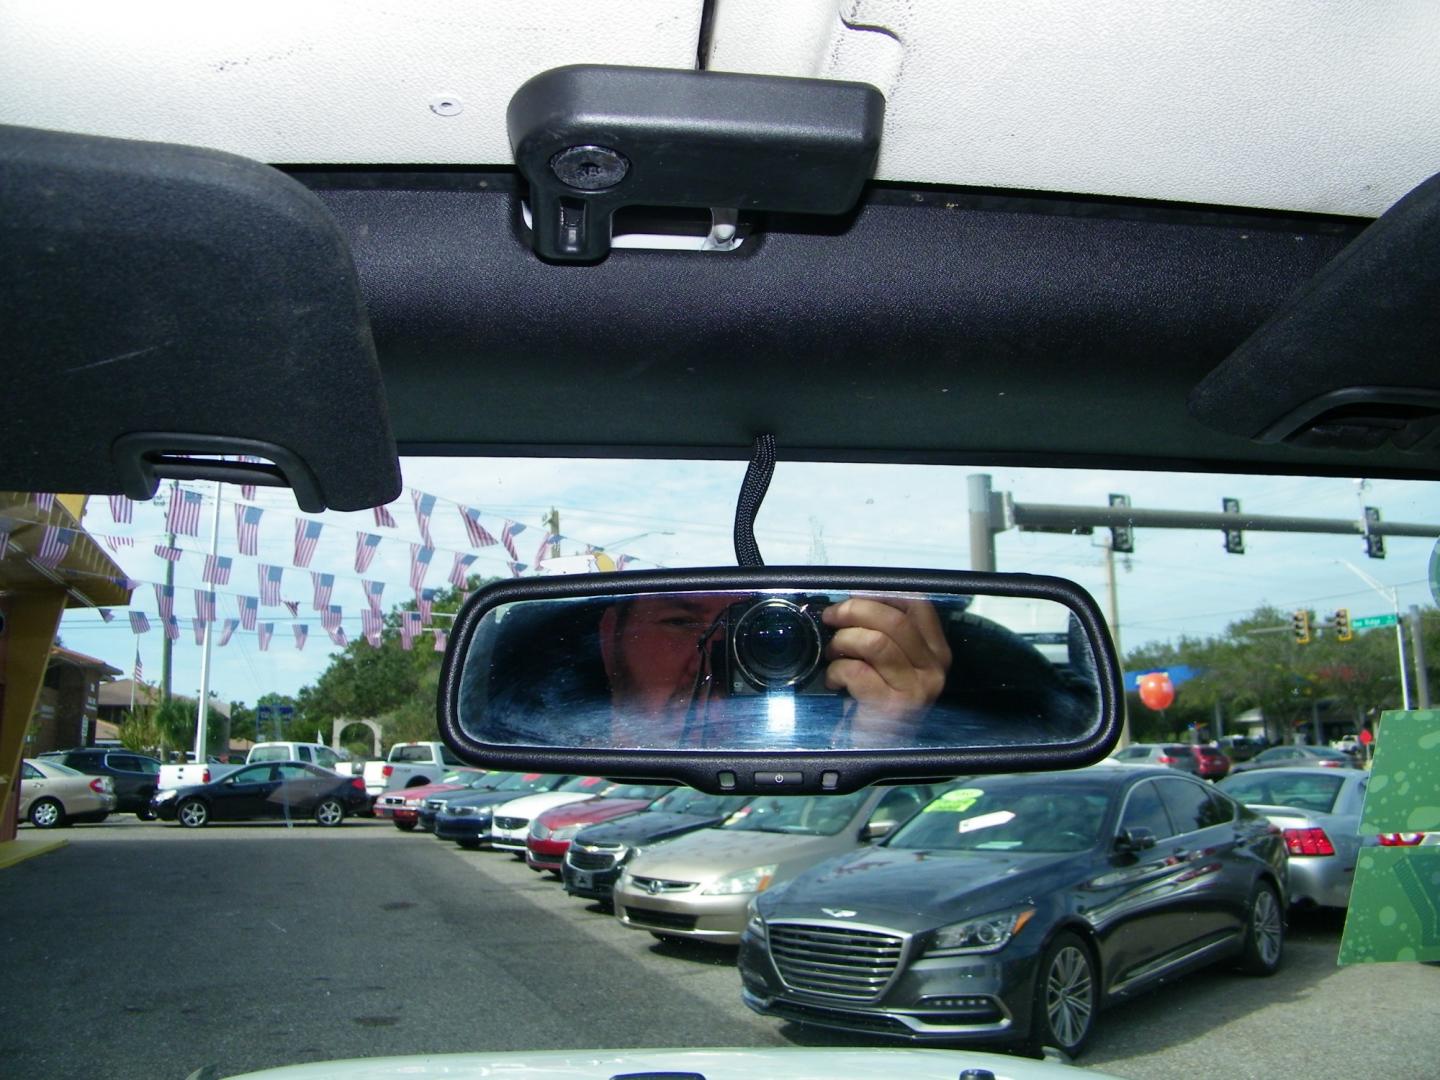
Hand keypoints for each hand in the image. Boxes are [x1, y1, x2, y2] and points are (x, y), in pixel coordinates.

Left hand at [821, 597, 951, 746]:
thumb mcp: (889, 663)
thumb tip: (851, 600)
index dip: (882, 594)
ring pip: (874, 643)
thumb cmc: (876, 699)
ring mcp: (917, 689)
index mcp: (936, 651)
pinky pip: (858, 672)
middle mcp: (934, 668)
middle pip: (894, 620)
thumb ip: (884, 634)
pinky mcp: (894, 707)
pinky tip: (835, 681)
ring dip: (843, 642)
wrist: (874, 747)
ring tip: (833, 654)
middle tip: (831, 617)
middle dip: (854, 611)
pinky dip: (837, 671)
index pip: (918, 605)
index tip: (854, 595)